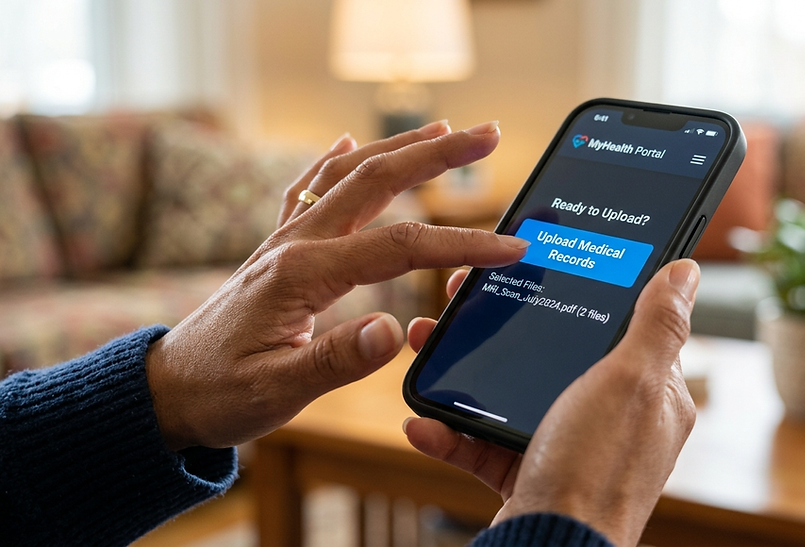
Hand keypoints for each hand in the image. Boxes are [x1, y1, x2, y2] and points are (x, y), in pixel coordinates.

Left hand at [145, 120, 529, 450]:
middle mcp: (295, 244)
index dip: (459, 244)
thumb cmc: (220, 393)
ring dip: (399, 149)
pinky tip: (347, 144)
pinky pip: (308, 190)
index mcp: (303, 274)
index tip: (508, 248)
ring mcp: (285, 240)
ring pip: (349, 175)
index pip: (397, 247)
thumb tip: (393, 333)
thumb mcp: (278, 391)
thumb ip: (336, 361)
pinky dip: (334, 163)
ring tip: (445, 131)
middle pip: (376, 181)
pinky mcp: (278, 250)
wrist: (167, 390)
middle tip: (488, 135)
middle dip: (437, 155)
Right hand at [404, 259, 698, 545]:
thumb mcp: (631, 382)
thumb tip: (686, 270)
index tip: (538, 265)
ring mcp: (567, 446)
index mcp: (648, 394)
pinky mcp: (528, 474)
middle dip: (504, 327)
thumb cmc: (598, 469)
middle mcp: (610, 419)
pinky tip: (422, 420)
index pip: (620, 325)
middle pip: (553, 354)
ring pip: (510, 394)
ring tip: (427, 341)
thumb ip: (656, 324)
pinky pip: (485, 444)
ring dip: (464, 372)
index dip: (580, 290)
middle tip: (465, 298)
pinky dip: (451, 432)